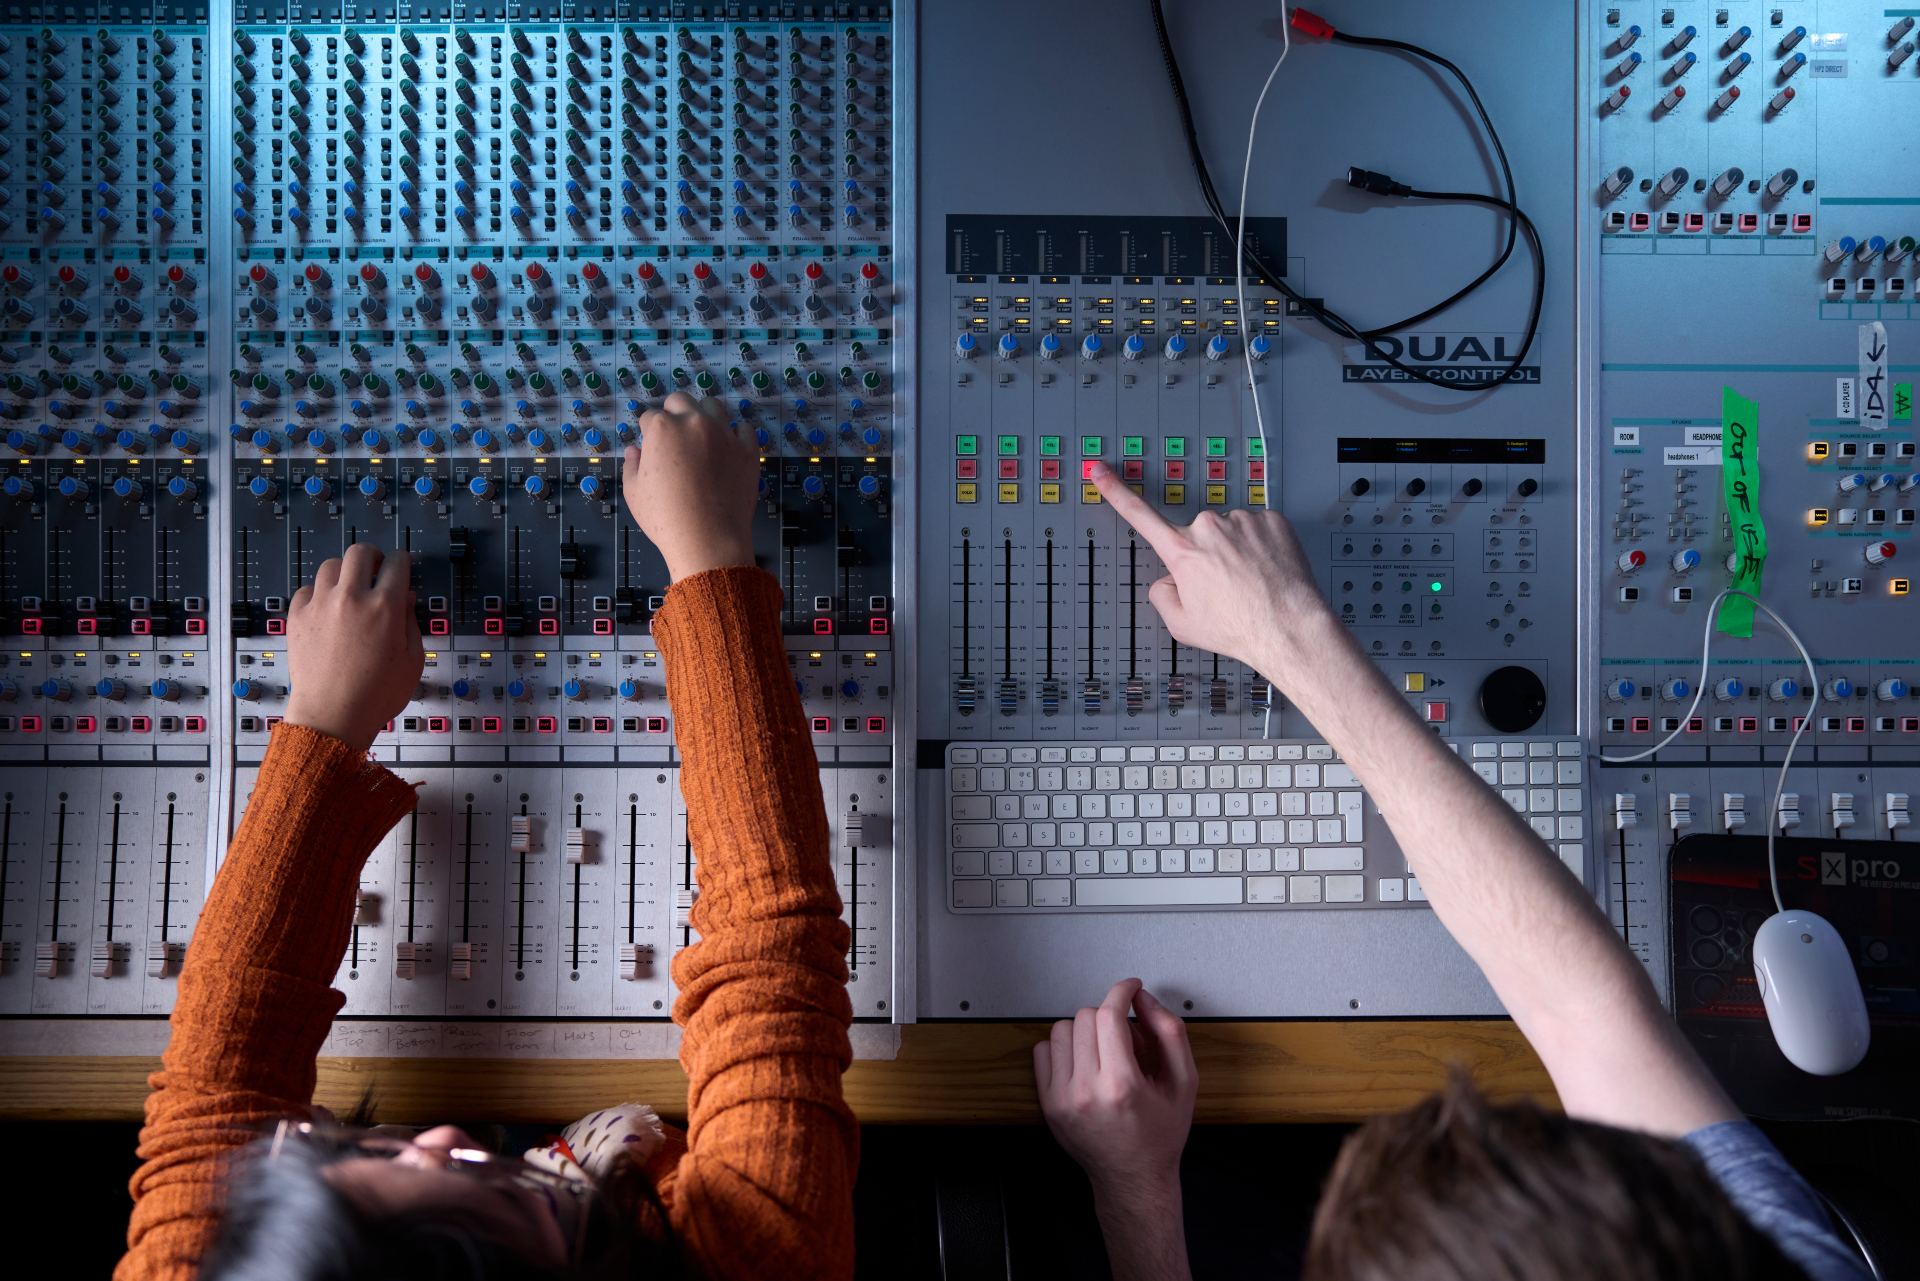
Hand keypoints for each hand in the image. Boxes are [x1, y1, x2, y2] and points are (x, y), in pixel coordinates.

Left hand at [284, 545, 422, 750]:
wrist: (332, 715)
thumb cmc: (375, 695)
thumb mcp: (412, 660)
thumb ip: (411, 623)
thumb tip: (405, 599)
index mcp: (384, 607)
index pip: (396, 563)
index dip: (402, 561)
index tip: (402, 566)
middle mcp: (350, 598)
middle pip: (359, 552)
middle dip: (373, 556)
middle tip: (375, 569)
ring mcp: (320, 605)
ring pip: (330, 565)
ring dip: (344, 573)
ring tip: (349, 590)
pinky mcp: (297, 617)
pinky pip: (306, 589)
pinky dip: (318, 593)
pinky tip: (327, 609)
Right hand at [622, 391, 758, 581]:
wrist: (708, 540)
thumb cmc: (668, 519)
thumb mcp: (634, 493)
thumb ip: (632, 465)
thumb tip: (634, 452)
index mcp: (662, 429)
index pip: (650, 415)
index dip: (648, 430)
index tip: (652, 444)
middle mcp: (694, 423)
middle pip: (681, 400)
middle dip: (673, 412)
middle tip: (674, 435)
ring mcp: (724, 434)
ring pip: (713, 405)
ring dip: (704, 414)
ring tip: (701, 435)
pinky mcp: (747, 450)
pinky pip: (744, 428)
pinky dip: (736, 434)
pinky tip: (728, 447)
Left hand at [1034, 978, 1197, 1199]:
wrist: (1134, 1178)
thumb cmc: (1161, 1135)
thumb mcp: (1184, 1083)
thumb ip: (1169, 1034)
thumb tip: (1144, 1000)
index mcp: (1121, 1085)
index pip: (1109, 1015)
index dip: (1121, 992)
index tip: (1129, 988)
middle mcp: (1086, 1091)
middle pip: (1085, 1017)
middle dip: (1109, 1018)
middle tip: (1126, 1040)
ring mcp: (1062, 1098)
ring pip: (1062, 1029)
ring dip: (1085, 1031)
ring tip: (1105, 1054)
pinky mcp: (1047, 1103)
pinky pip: (1043, 1050)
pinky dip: (1063, 1048)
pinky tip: (1084, 1064)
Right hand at [1092, 461, 1343, 678]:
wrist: (1287, 626)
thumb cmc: (1238, 628)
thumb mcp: (1182, 624)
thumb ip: (1162, 596)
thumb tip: (1169, 579)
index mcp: (1182, 551)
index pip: (1139, 514)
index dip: (1116, 491)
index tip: (1100, 470)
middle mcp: (1209, 528)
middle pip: (1198, 536)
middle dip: (1206, 555)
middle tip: (1225, 586)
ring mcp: (1242, 520)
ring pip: (1230, 531)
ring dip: (1236, 550)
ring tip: (1250, 580)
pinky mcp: (1271, 519)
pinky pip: (1258, 527)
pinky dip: (1261, 545)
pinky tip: (1266, 568)